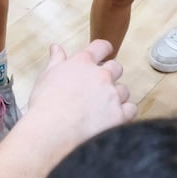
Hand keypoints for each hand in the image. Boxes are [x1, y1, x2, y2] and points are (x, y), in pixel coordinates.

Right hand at [15, 39, 134, 162]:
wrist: (53, 130)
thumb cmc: (46, 104)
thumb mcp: (46, 76)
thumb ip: (56, 60)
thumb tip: (56, 47)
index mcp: (83, 63)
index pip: (101, 47)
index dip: (104, 49)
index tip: (105, 52)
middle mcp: (101, 76)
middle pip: (116, 68)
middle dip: (111, 74)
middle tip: (100, 85)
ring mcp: (112, 95)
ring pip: (123, 90)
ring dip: (116, 95)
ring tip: (103, 107)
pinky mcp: (119, 114)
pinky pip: (131, 109)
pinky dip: (125, 112)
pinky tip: (114, 118)